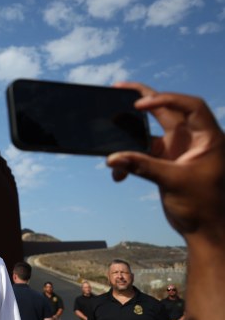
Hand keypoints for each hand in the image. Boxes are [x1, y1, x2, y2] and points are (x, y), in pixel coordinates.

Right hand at [108, 82, 224, 239]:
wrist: (206, 230)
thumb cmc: (203, 205)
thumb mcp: (172, 181)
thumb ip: (141, 166)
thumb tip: (112, 159)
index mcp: (208, 138)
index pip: (190, 106)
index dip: (166, 99)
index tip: (139, 105)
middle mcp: (195, 139)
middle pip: (168, 110)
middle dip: (144, 100)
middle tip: (119, 89)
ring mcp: (180, 150)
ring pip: (151, 132)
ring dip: (131, 134)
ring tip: (111, 124)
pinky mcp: (168, 163)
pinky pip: (145, 153)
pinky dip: (131, 159)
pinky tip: (119, 173)